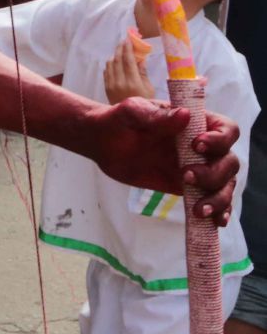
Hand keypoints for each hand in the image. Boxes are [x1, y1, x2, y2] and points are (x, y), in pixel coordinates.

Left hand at [87, 100, 239, 221]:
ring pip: (225, 185)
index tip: (197, 145)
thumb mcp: (133, 112)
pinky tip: (214, 222)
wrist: (104, 143)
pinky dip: (218, 212)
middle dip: (214, 173)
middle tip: (185, 176)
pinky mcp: (188, 187)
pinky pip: (211, 200)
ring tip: (198, 209)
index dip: (219, 139)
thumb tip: (185, 115)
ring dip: (218, 198)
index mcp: (196, 122)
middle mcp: (204, 147)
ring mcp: (198, 168)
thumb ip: (156, 115)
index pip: (227, 129)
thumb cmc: (120, 120)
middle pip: (228, 162)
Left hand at [103, 35, 154, 104]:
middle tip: (124, 41)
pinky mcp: (106, 88)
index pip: (128, 60)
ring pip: (110, 64)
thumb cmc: (145, 103)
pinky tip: (115, 62)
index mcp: (133, 82)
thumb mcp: (148, 88)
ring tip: (121, 52)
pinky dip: (110, 64)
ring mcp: (111, 85)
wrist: (132, 119)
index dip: (128, 48)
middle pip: (117, 60)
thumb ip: (143, 72)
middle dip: (120, 49)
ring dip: (115, 56)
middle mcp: (120, 82)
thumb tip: (140, 58)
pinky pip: (106, 71)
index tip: (128, 39)